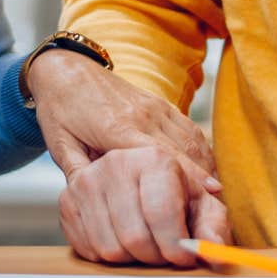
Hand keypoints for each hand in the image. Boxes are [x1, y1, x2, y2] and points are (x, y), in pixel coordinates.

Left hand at [27, 48, 219, 194]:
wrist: (64, 68)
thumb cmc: (59, 109)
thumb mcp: (60, 144)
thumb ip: (79, 174)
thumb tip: (93, 207)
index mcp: (115, 126)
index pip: (158, 154)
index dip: (187, 175)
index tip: (211, 193)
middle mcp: (142, 113)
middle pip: (182, 150)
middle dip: (203, 179)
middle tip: (217, 208)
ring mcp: (154, 106)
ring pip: (191, 139)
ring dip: (205, 168)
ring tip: (214, 198)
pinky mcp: (160, 104)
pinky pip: (188, 129)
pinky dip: (201, 152)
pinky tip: (206, 173)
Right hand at [58, 144, 231, 265]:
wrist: (133, 174)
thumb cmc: (172, 191)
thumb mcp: (199, 202)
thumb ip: (212, 226)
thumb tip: (215, 251)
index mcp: (153, 157)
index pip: (162, 215)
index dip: (176, 246)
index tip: (184, 257)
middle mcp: (115, 163)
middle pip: (135, 238)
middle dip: (155, 256)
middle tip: (164, 251)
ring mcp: (86, 182)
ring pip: (111, 249)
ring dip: (131, 258)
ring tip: (144, 242)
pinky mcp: (67, 201)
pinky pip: (89, 250)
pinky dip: (107, 256)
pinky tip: (121, 238)